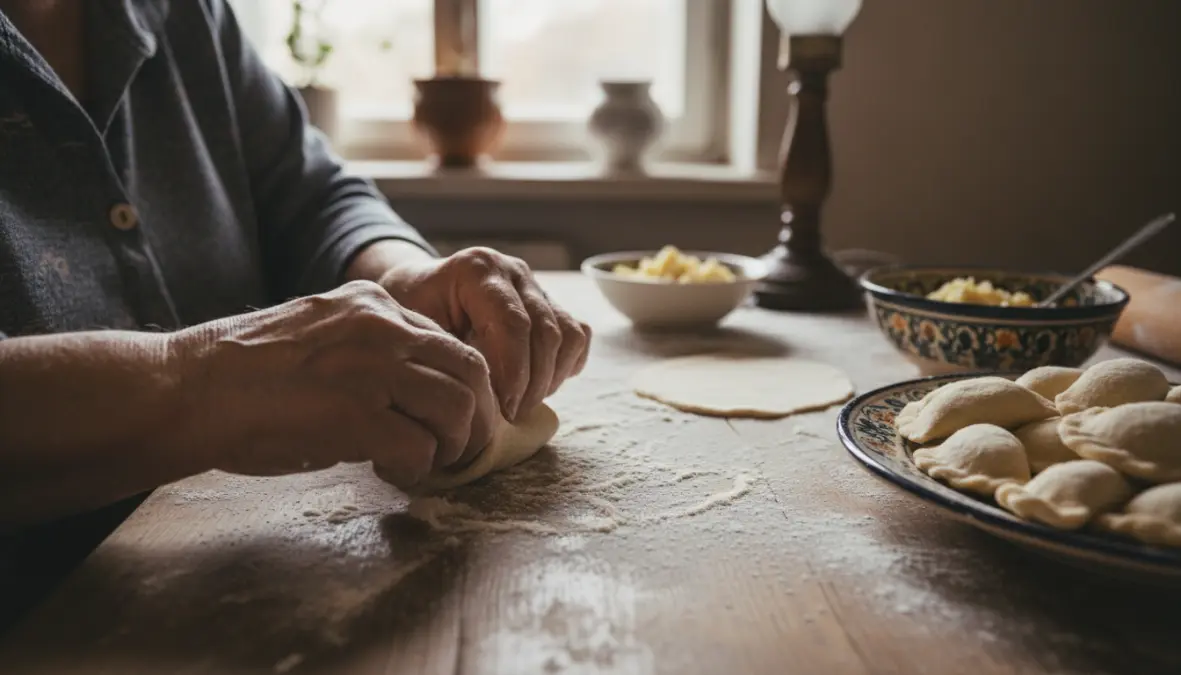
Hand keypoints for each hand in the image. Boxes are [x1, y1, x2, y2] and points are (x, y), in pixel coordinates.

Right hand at [167, 280, 497, 489]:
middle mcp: (382, 328)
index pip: (455, 344)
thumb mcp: (322, 336)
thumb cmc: (245, 373)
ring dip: (453, 447)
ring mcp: (371, 370)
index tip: (460, 419)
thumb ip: (372, 352)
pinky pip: (420, 448)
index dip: (469, 389)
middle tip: (462, 452)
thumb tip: (416, 394)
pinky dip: (416, 469)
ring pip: (458, 410)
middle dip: (478, 421)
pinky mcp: (355, 416)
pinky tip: (390, 471)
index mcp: (373, 305)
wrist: (188, 388)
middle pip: (472, 374)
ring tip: (427, 464)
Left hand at [377, 247, 591, 420]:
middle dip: (534, 383)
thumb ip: (448, 353)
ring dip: (552, 377)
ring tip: (524, 402)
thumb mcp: (415, 329)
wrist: (420, 289)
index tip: (505, 409)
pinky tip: (540, 384)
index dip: (515, 372)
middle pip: (545, 331)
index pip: (513, 324)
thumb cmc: (412, 313)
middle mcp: (512, 271)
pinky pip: (578, 335)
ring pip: (568, 334)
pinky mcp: (551, 302)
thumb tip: (481, 393)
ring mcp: (535, 284)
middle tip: (513, 416)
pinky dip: (567, 365)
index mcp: (477, 270)